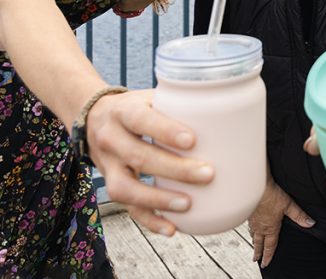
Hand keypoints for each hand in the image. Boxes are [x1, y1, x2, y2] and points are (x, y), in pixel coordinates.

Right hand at [83, 89, 214, 235]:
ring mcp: (108, 165)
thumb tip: (232, 113)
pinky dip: (149, 220)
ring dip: (158, 199)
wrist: (94, 117)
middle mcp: (111, 138)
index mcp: (124, 111)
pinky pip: (127, 207)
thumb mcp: (151, 96)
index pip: (141, 120)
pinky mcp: (111, 184)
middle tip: (208, 174)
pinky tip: (172, 228)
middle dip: (174, 169)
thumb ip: (180, 102)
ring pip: (126, 188)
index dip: (165, 131)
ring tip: (188, 204)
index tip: (192, 141)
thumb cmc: (137, 107)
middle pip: (139, 157)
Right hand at [248, 177, 314, 268]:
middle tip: (256, 259)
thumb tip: (310, 223)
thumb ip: (299, 215)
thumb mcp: (289, 205)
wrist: (255, 187)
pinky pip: (249, 226)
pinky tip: (250, 229)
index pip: (270, 245)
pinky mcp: (248, 213)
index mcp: (271, 228)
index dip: (268, 255)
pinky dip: (250, 231)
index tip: (266, 263)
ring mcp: (253, 221)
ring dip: (254, 242)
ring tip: (254, 246)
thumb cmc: (271, 196)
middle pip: (259, 243)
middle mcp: (260, 227)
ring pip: (253, 235)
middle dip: (258, 252)